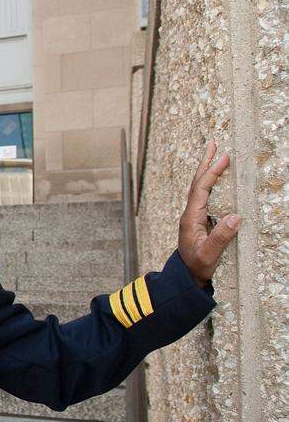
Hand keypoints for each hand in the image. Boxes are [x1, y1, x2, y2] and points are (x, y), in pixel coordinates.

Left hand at [177, 140, 239, 287]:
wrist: (186, 277)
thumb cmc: (197, 267)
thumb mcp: (209, 255)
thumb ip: (221, 237)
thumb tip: (235, 216)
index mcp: (191, 219)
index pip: (201, 190)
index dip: (211, 173)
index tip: (223, 158)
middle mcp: (190, 214)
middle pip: (197, 184)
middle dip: (205, 163)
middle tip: (213, 144)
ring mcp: (194, 216)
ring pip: (200, 188)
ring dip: (206, 170)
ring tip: (214, 154)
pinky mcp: (199, 220)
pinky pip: (204, 196)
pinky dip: (210, 183)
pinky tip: (216, 178)